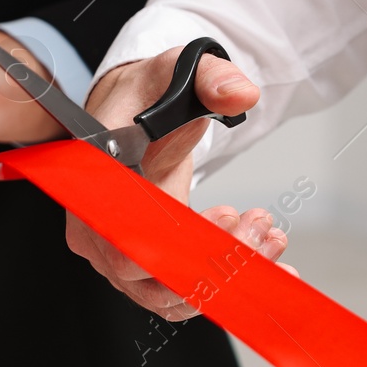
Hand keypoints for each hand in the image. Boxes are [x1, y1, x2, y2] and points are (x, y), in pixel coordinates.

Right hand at [63, 48, 286, 317]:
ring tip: (269, 238)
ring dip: (228, 277)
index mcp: (96, 187)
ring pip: (172, 294)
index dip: (181, 240)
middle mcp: (100, 233)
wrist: (138, 113)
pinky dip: (227, 288)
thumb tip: (238, 94)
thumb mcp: (177, 72)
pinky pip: (184, 293)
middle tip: (258, 226)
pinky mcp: (148, 265)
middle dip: (217, 261)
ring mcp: (121, 256)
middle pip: (152, 276)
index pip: (129, 238)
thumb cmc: (145, 97)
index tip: (228, 217)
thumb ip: (211, 79)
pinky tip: (267, 264)